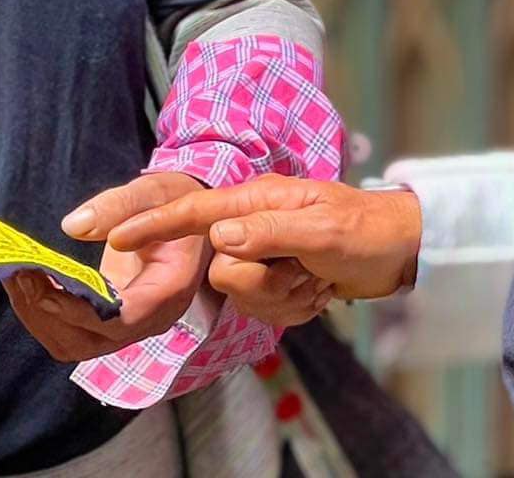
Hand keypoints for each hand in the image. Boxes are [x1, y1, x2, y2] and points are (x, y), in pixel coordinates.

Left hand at [6, 172, 211, 362]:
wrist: (191, 218)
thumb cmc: (176, 203)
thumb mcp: (155, 191)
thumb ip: (119, 207)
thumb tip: (73, 227)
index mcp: (168, 290)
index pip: (119, 319)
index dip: (75, 310)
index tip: (39, 285)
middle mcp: (150, 319)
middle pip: (90, 341)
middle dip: (46, 314)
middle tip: (17, 274)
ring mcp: (131, 324)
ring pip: (76, 345)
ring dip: (39, 318)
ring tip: (16, 278)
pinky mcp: (113, 320)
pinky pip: (74, 333)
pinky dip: (45, 315)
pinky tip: (29, 284)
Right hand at [108, 175, 421, 307]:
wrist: (399, 252)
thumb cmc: (365, 231)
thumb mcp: (323, 231)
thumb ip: (270, 233)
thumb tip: (219, 236)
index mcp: (255, 201)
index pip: (194, 213)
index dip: (155, 226)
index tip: (114, 236)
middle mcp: (249, 227)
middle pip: (223, 272)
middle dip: (266, 285)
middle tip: (307, 275)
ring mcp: (259, 256)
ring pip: (243, 296)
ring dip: (286, 298)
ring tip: (318, 280)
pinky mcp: (270, 283)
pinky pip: (262, 310)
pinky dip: (294, 309)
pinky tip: (318, 292)